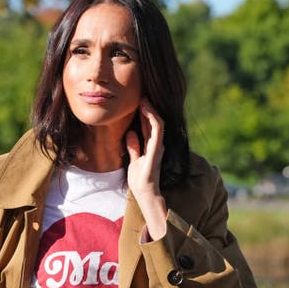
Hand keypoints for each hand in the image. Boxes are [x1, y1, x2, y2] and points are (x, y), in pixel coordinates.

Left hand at [125, 100, 167, 239]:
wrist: (144, 192)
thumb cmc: (140, 179)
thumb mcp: (133, 159)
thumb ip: (133, 146)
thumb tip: (130, 133)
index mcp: (151, 146)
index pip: (148, 125)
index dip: (144, 113)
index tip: (136, 102)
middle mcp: (157, 144)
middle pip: (154, 121)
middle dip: (148, 108)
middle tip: (140, 95)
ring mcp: (158, 146)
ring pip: (158, 122)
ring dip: (151, 110)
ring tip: (143, 99)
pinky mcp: (157, 149)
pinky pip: (157, 129)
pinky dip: (152, 118)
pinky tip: (146, 109)